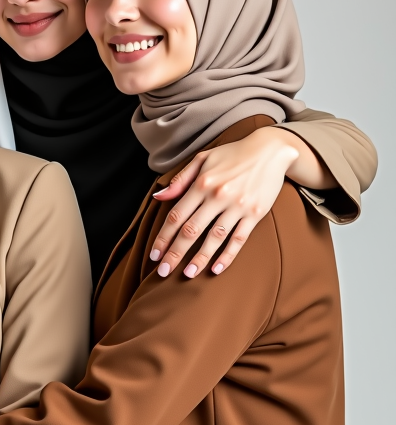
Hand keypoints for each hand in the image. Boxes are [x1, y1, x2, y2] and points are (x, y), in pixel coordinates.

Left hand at [150, 127, 313, 276]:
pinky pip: (239, 238)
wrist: (270, 150)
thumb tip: (158, 197)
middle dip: (175, 253)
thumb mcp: (202, 159)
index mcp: (201, 184)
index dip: (163, 237)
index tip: (154, 254)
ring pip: (214, 238)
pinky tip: (216, 269)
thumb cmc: (231, 155)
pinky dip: (227, 255)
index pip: (176, 216)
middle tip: (163, 271)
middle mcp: (218, 196)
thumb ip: (180, 180)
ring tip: (187, 274)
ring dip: (199, 258)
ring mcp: (238, 206)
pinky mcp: (256, 213)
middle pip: (191, 230)